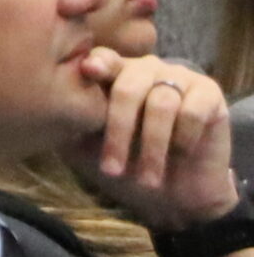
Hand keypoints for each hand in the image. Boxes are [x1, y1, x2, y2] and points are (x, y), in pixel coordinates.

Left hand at [63, 51, 236, 226]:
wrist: (173, 196)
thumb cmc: (125, 167)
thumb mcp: (86, 148)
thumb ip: (72, 122)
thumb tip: (47, 106)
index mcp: (113, 76)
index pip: (102, 60)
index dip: (97, 64)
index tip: (88, 70)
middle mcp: (146, 70)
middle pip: (127, 86)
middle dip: (118, 131)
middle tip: (112, 169)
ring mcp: (179, 78)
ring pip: (160, 103)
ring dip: (151, 147)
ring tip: (146, 178)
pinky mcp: (209, 94)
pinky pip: (192, 111)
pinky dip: (183, 138)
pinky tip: (180, 154)